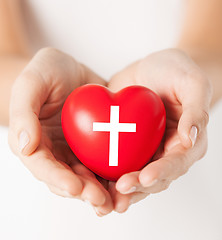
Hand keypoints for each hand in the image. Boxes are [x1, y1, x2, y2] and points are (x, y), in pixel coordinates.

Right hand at [8, 47, 112, 215]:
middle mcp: (55, 151)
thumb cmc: (47, 72)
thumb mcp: (31, 83)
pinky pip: (104, 161)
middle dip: (84, 192)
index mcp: (35, 142)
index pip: (43, 167)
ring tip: (116, 201)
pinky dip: (114, 174)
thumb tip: (24, 146)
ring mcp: (75, 149)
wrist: (70, 69)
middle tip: (101, 201)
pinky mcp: (94, 144)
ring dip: (101, 191)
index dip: (57, 179)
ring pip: (87, 176)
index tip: (74, 187)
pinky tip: (127, 180)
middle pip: (67, 178)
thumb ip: (24, 113)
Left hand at [108, 49, 211, 212]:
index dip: (162, 172)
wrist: (152, 68)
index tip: (145, 177)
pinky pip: (115, 161)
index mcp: (185, 142)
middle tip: (119, 191)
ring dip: (120, 190)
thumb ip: (196, 110)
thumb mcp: (191, 83)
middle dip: (137, 187)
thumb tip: (190, 138)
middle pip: (153, 177)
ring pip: (134, 175)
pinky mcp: (125, 144)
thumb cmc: (176, 72)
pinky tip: (92, 182)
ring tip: (104, 200)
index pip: (176, 163)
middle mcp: (165, 151)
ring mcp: (144, 149)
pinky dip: (105, 174)